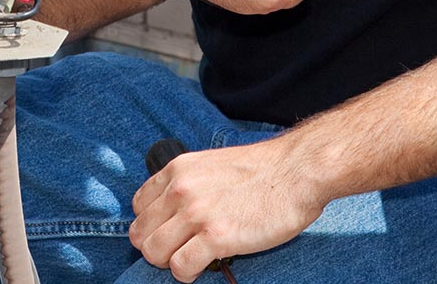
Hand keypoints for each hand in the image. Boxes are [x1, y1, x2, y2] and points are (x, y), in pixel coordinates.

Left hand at [129, 139, 324, 281]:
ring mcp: (197, 212)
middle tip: (183, 249)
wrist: (297, 170)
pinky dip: (188, 274)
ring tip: (193, 257)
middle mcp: (182, 188)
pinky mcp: (216, 236)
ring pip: (153, 253)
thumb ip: (190, 183)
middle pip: (141, 234)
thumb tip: (173, 212)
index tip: (170, 231)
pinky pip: (180, 268)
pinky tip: (205, 265)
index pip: (138, 206)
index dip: (152, 224)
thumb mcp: (214, 164)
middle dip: (159, 247)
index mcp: (180, 169)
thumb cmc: (263, 170)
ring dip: (171, 262)